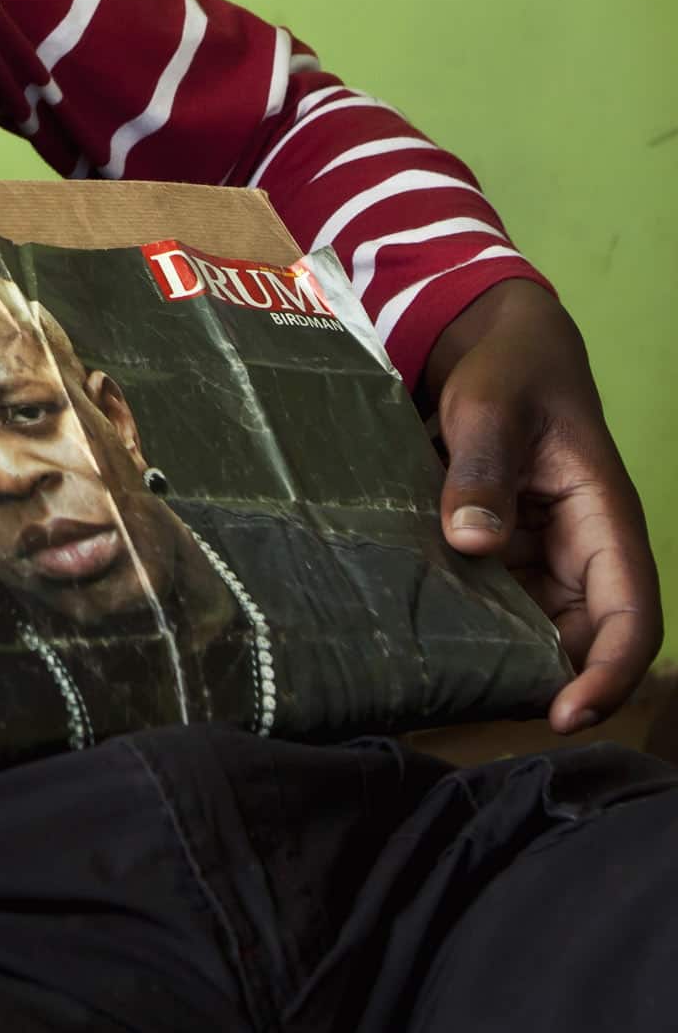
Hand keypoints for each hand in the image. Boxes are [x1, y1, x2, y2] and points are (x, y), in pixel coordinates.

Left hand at [424, 277, 662, 732]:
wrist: (495, 344)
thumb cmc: (508, 370)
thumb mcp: (489, 407)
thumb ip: (482, 470)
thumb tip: (472, 542)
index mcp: (605, 519)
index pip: (632, 616)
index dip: (610, 673)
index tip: (566, 714)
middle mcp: (583, 549)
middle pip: (582, 637)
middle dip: (546, 680)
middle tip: (480, 704)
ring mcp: (543, 552)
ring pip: (537, 625)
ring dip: (503, 652)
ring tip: (446, 677)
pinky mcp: (505, 547)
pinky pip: (498, 597)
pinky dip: (472, 617)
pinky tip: (424, 630)